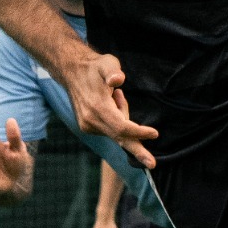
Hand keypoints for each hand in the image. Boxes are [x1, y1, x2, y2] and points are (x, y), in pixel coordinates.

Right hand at [61, 51, 157, 167]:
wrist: (72, 72)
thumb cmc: (95, 67)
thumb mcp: (107, 63)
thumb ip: (113, 71)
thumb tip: (117, 80)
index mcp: (97, 108)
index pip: (122, 127)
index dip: (139, 132)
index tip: (155, 133)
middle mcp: (91, 121)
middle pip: (120, 139)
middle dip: (138, 151)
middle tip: (152, 164)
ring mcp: (88, 126)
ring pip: (116, 132)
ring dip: (124, 119)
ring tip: (115, 96)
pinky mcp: (87, 127)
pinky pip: (110, 129)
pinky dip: (117, 119)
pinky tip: (110, 101)